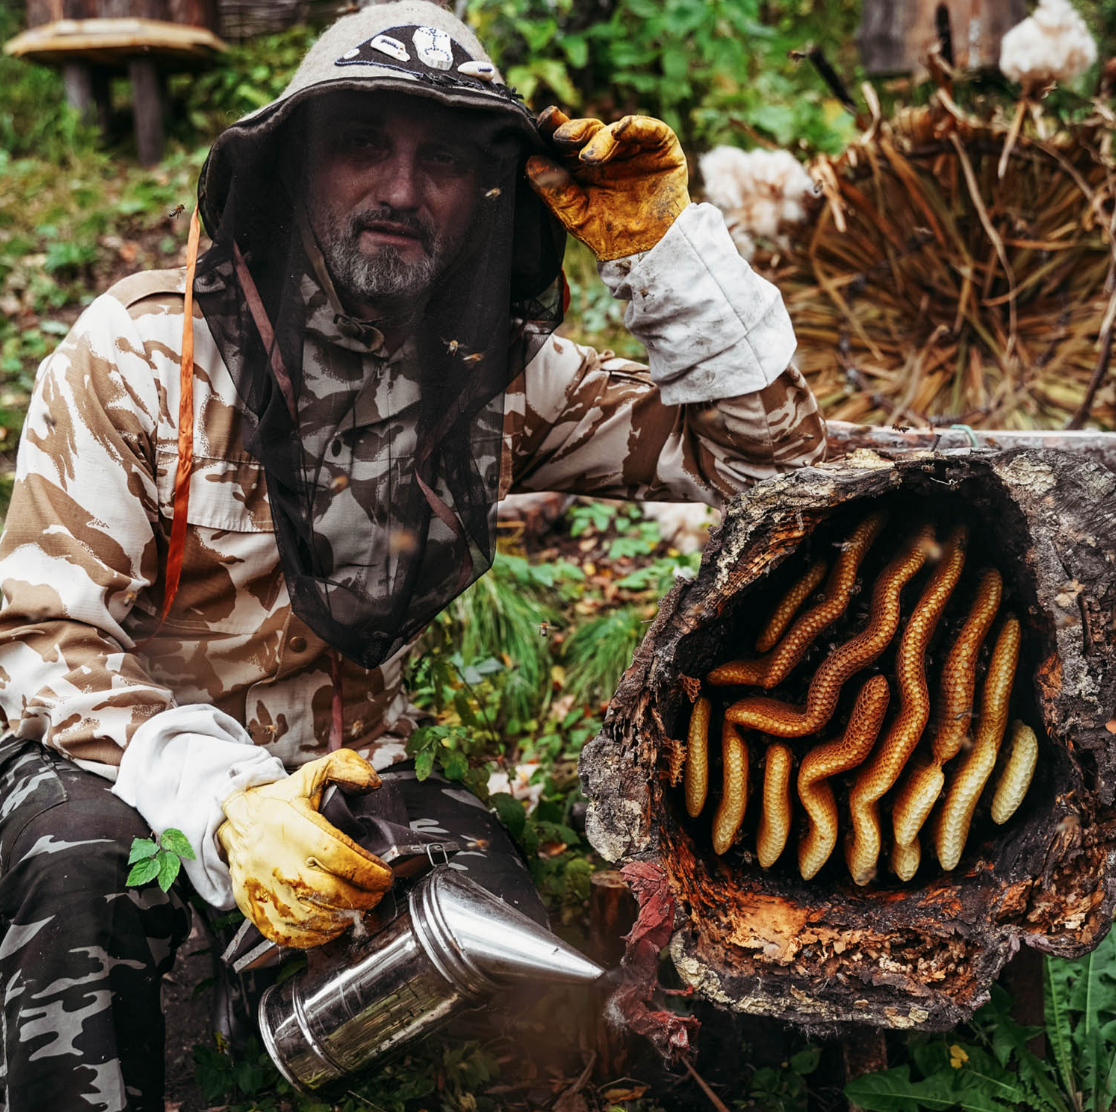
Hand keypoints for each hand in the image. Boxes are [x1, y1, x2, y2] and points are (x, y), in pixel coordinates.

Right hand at [217, 749, 392, 947]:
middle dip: (363, 898)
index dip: (368, 871)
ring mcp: (265, 890)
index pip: (340, 856)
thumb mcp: (309, 775)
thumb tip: (373, 782)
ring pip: (314, 917)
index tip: (385, 876)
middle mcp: (278, 862)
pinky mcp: (257, 911)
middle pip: (331, 893)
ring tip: (359, 908)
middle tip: (377, 895)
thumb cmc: (277, 803)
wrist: (234, 825)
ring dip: (344, 917)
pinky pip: (291, 934)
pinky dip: (317, 935)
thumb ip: (344, 767)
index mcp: (294, 828)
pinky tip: (333, 925)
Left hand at [526, 107, 689, 260]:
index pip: (565, 141)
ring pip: (614, 131)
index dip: (553, 129)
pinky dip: (637, 126)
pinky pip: (650, 129)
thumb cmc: (611, 237)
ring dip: (600, 139)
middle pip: (587, 131)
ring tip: (590, 158)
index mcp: (582, 166)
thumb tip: (531, 162)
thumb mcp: (576, 217)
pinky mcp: (661, 146)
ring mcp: (634, 148)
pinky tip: (622, 129)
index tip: (542, 122)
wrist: (649, 252)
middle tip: (562, 137)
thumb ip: (554, 192)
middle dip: (574, 130)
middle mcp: (607, 153)